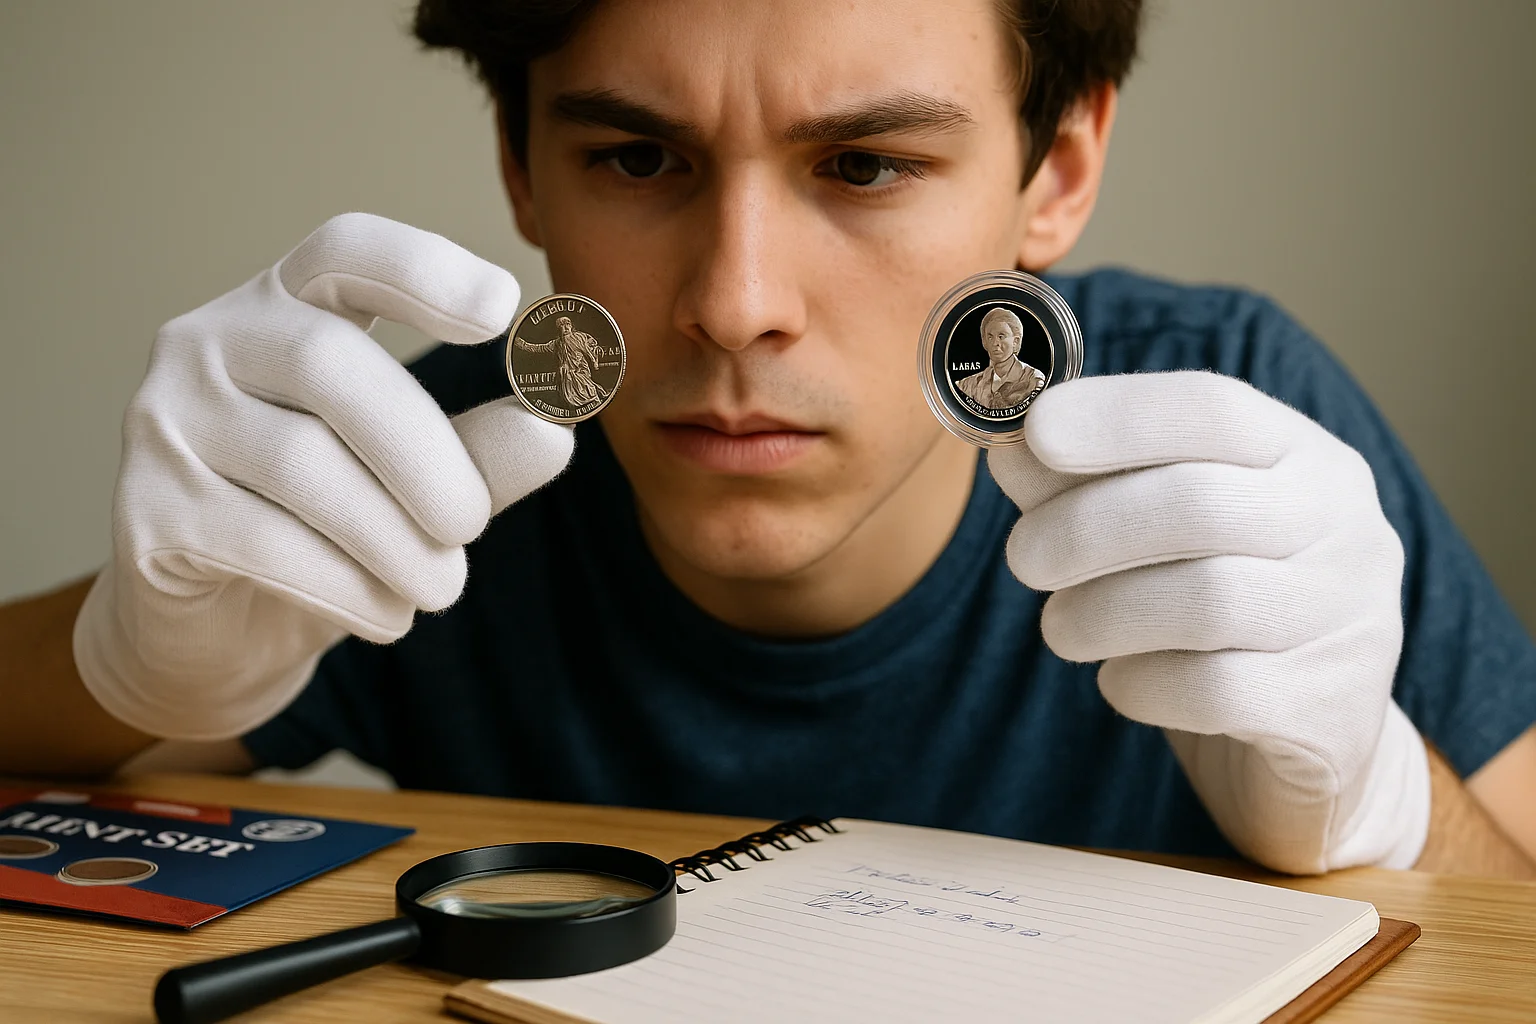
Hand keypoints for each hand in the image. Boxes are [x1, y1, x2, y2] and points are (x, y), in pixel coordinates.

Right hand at [73, 213, 573, 740]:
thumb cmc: (332, 527)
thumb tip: (555, 426)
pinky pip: (263, 540)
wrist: (222, 629)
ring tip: (441, 585)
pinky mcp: (146, 509)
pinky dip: (347, 586)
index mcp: (287, 305)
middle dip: (425, 453)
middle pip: (330, 364)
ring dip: (395, 539)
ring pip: (302, 462)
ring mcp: (164, 419)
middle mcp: (210, 341)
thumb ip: (483, 451)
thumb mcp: (418, 483)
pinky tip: (386, 614)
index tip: (503, 309)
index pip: (344, 250)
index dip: (422, 268)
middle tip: (472, 524)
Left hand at [989, 371, 1429, 873]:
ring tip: (1064, 628)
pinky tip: (1124, 681)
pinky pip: (1212, 690)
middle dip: (1082, 530)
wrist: (1315, 741)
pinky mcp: (1332, 710)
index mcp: (1304, 456)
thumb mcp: (1160, 529)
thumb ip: (1084, 480)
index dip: (1115, 416)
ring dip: (1099, 613)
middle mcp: (1345, 527)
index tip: (1036, 432)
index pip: (1214, 408)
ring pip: (1204, 601)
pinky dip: (1141, 684)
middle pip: (1197, 505)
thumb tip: (1010, 446)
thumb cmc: (1214, 609)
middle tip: (1025, 559)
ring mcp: (1351, 620)